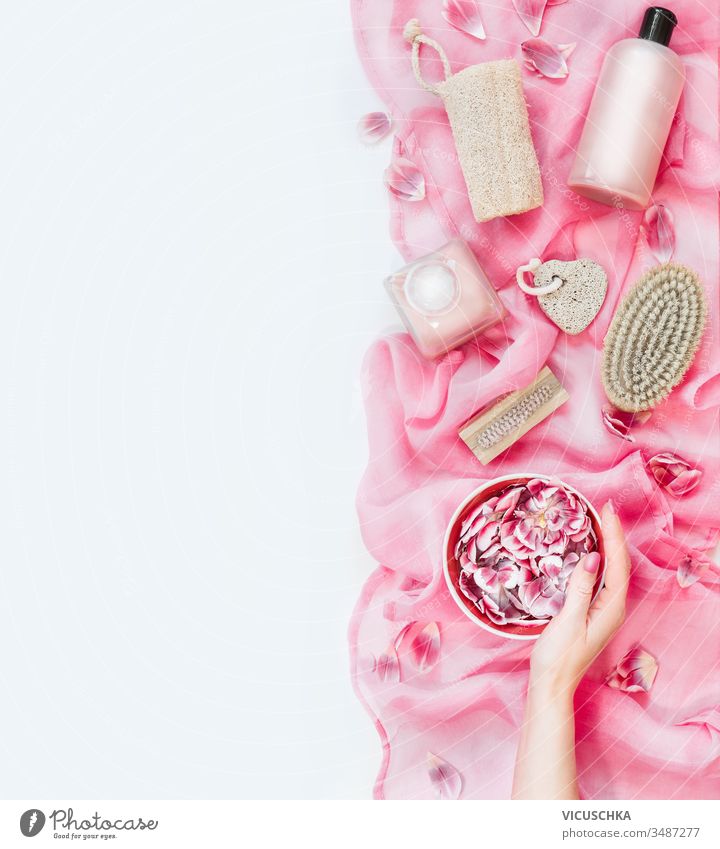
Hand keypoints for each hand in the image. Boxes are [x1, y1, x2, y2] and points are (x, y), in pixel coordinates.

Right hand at [529, 501, 630, 698]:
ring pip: (612, 570)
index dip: (613, 535)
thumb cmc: (558, 656)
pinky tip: (591, 550)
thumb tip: (594, 557)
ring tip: (600, 521)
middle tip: (604, 507)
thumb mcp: (568, 619)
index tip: (606, 510)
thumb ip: (581, 587)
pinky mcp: (593, 612)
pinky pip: (602, 578)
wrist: (551, 684)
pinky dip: (599, 558)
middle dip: (613, 534)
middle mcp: (613, 608)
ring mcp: (604, 610)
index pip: (618, 563)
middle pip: (619, 564)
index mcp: (611, 608)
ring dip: (607, 544)